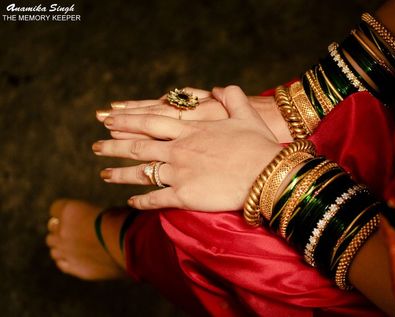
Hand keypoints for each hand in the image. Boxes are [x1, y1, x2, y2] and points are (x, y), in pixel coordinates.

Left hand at [93, 86, 281, 210]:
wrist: (267, 175)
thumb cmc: (258, 144)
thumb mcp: (246, 113)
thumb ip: (231, 96)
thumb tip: (219, 88)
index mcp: (191, 129)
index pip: (150, 122)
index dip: (127, 120)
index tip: (109, 119)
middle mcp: (179, 149)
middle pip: (138, 147)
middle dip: (114, 145)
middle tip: (95, 146)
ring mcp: (180, 172)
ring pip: (141, 173)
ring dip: (119, 173)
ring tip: (103, 173)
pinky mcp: (185, 196)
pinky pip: (156, 199)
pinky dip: (141, 201)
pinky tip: (131, 203)